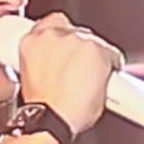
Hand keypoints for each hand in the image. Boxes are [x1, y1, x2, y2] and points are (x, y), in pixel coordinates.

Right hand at [16, 12, 123, 133]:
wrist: (52, 120)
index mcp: (32, 43)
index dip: (61, 36)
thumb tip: (57, 68)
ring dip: (94, 57)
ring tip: (93, 78)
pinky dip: (112, 65)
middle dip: (79, 48)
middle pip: (75, 31)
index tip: (65, 47)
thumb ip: (44, 64)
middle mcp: (53, 36)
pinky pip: (111, 53)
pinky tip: (108, 79)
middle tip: (80, 68)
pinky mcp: (97, 49)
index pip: (50, 24)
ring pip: (93, 41)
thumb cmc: (42, 110)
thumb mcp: (30, 80)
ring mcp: (76, 40)